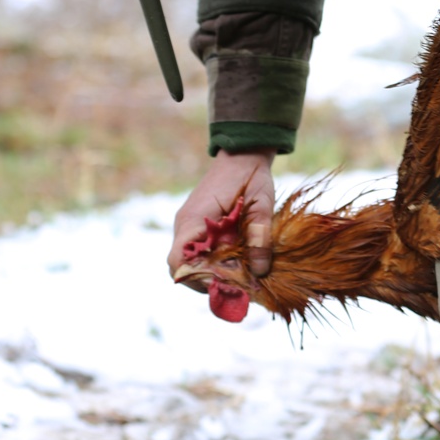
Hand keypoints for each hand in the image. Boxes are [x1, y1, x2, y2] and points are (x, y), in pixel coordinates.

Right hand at [168, 149, 275, 278]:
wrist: (243, 153)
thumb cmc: (251, 176)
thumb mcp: (261, 206)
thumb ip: (260, 237)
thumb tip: (260, 272)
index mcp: (194, 220)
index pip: (178, 261)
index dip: (196, 279)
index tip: (223, 285)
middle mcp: (185, 225)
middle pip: (182, 266)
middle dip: (205, 280)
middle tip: (235, 286)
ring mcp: (188, 225)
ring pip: (189, 259)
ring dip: (209, 271)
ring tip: (237, 274)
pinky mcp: (196, 224)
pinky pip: (197, 249)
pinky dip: (212, 260)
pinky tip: (234, 260)